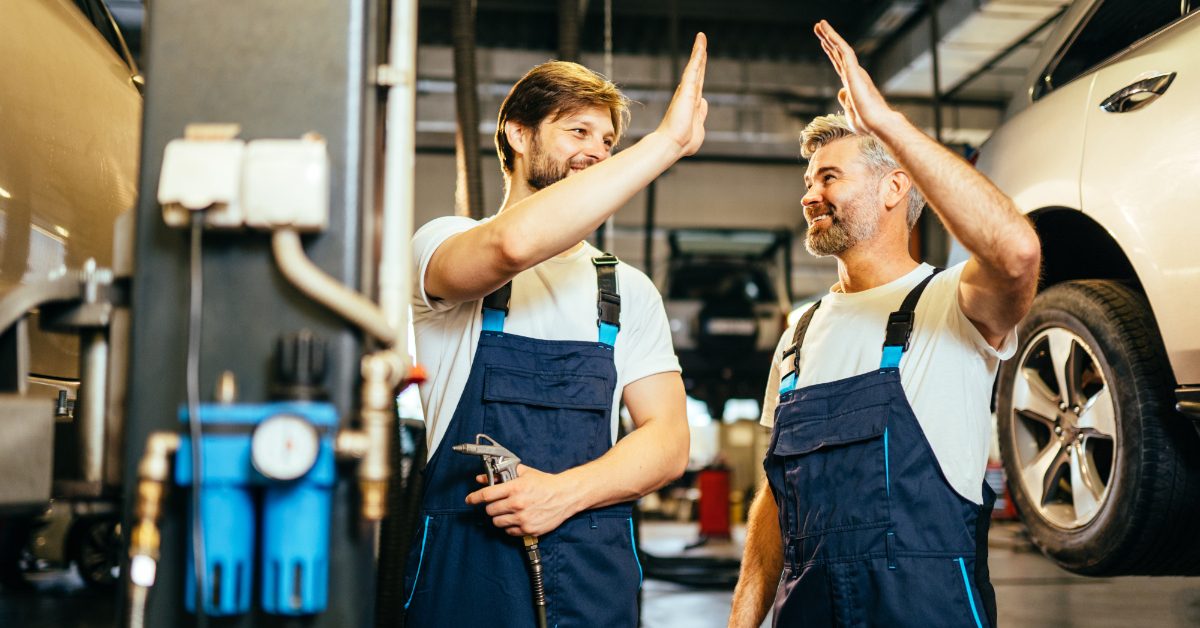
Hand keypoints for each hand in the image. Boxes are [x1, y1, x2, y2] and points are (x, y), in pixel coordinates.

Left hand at [464, 465, 579, 536]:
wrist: (565, 495)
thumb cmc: (545, 483)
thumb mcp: (524, 473)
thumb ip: (501, 475)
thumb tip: (482, 478)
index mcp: (515, 488)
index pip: (486, 495)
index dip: (474, 497)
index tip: (469, 500)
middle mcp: (517, 504)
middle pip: (490, 510)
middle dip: (491, 507)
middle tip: (498, 504)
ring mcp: (522, 518)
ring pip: (497, 522)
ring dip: (500, 517)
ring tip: (509, 511)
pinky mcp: (528, 529)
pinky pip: (509, 532)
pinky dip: (510, 527)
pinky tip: (518, 519)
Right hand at [655, 32, 708, 156]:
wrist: (672, 145)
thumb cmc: (684, 142)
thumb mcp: (699, 127)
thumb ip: (702, 114)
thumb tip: (705, 102)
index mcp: (691, 103)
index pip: (697, 83)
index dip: (700, 71)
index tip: (701, 61)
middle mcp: (688, 94)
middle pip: (696, 71)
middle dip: (700, 56)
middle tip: (701, 42)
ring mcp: (687, 91)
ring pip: (695, 66)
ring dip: (699, 51)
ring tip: (701, 37)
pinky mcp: (687, 89)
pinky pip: (694, 68)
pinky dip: (697, 55)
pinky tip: (701, 44)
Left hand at [814, 20, 898, 136]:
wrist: (877, 124)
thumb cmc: (867, 123)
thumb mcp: (851, 112)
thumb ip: (845, 100)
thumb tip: (841, 90)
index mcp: (853, 83)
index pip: (839, 64)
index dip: (831, 52)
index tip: (823, 42)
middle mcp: (854, 74)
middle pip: (838, 52)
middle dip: (828, 39)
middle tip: (818, 26)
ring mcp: (854, 72)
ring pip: (840, 48)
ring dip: (830, 35)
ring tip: (820, 23)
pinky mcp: (854, 72)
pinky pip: (843, 51)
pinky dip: (835, 40)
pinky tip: (826, 32)